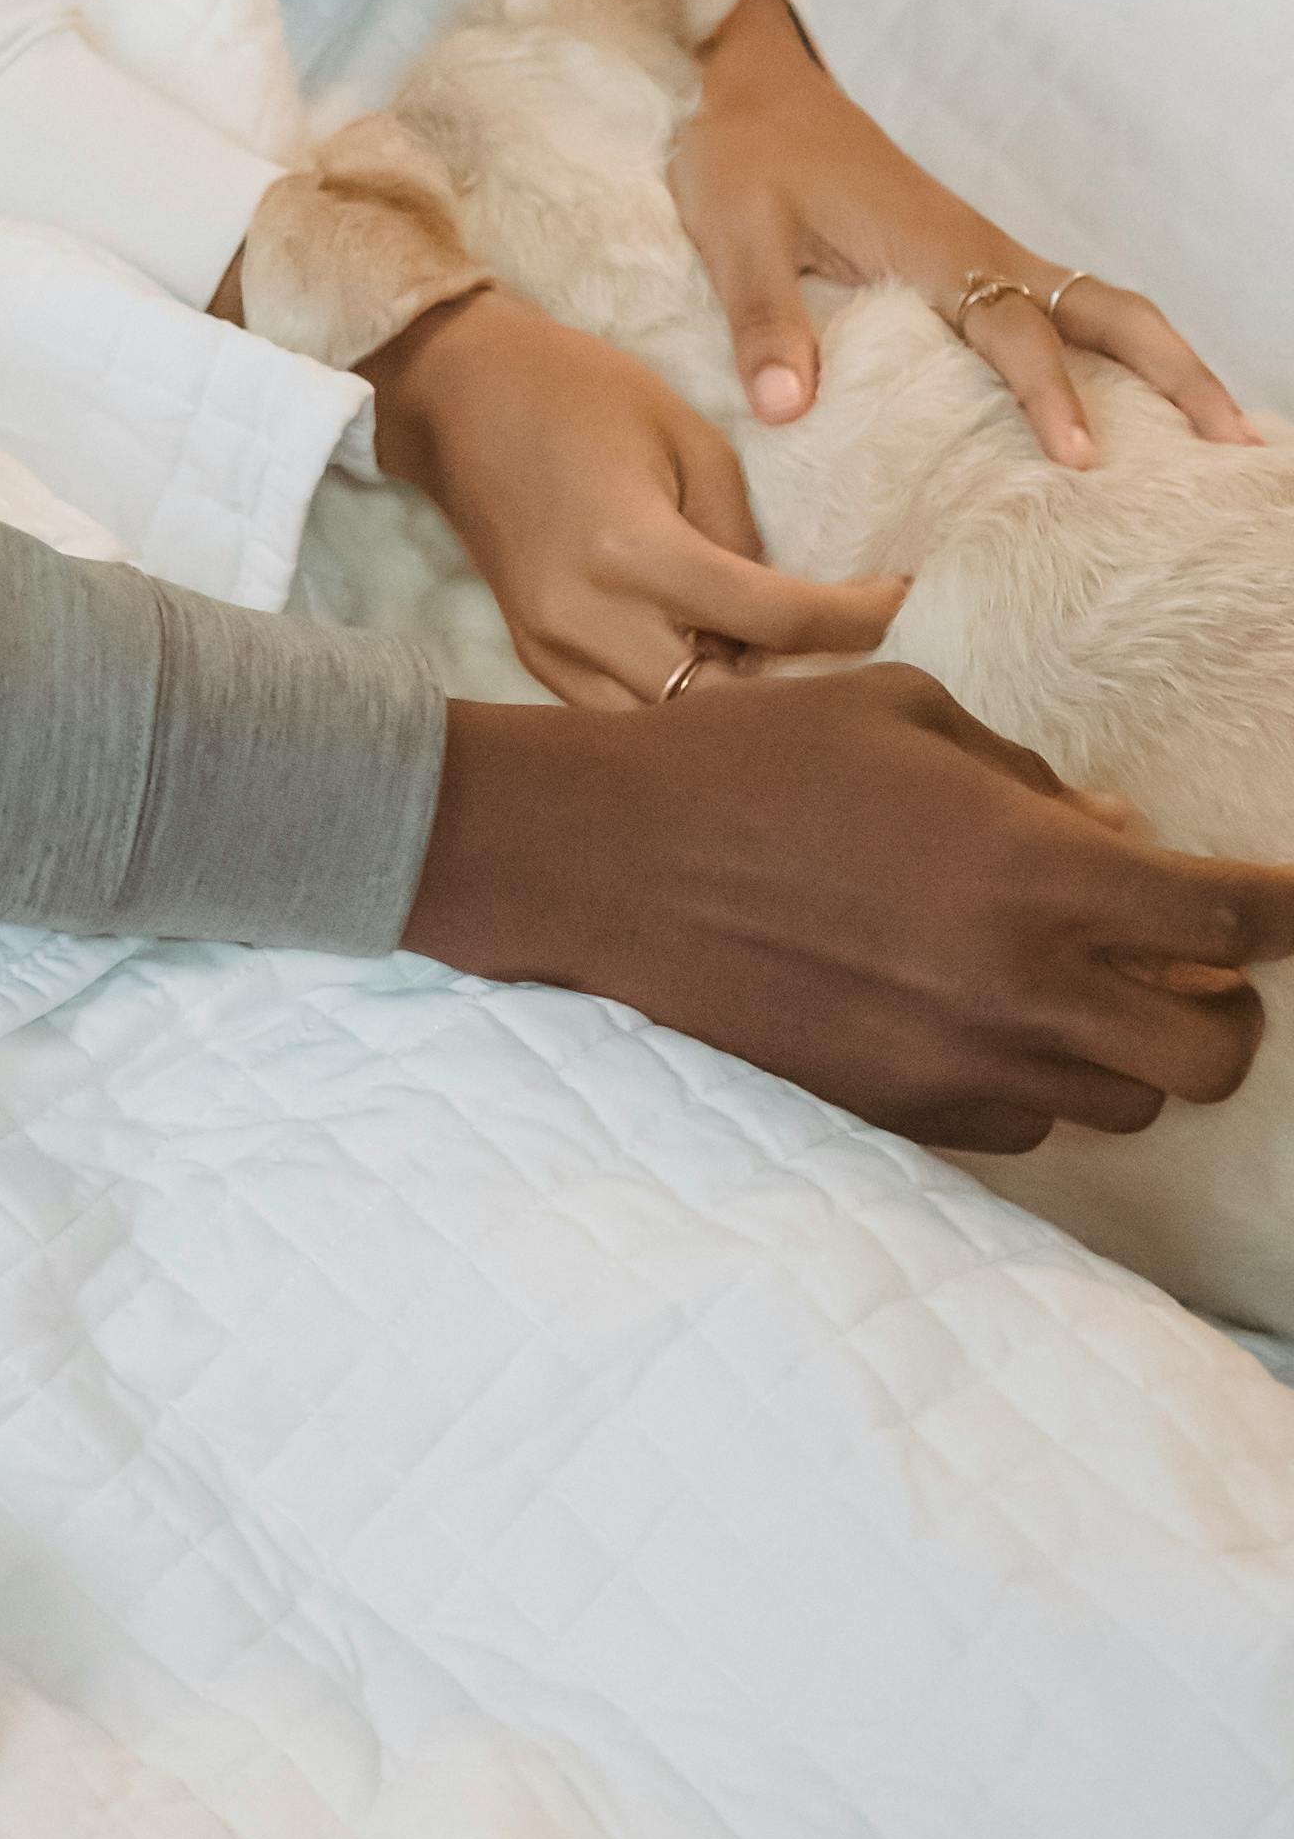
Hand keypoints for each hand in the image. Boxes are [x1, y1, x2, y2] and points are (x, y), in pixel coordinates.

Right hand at [363, 284, 902, 706]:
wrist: (457, 391)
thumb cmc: (580, 391)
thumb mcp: (689, 438)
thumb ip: (742, 537)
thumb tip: (779, 616)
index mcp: (633, 551)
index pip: (774, 621)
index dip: (856, 620)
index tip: (902, 602)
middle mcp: (587, 618)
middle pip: (725, 704)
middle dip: (798, 690)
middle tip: (853, 658)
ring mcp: (551, 647)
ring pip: (668, 729)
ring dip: (734, 708)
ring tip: (788, 673)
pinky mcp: (533, 655)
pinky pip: (622, 712)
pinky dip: (678, 702)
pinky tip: (717, 667)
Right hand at [409, 664, 1293, 1151]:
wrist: (612, 859)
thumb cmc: (754, 761)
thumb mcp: (904, 716)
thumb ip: (1029, 780)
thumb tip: (1118, 835)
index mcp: (1036, 873)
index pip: (1228, 919)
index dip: (1288, 909)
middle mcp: (1021, 988)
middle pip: (1213, 1055)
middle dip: (1228, 1008)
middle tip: (1195, 963)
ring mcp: (963, 1063)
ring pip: (1126, 1102)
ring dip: (1132, 1048)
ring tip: (1082, 986)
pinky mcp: (904, 1109)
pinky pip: (1028, 1122)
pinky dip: (1040, 1078)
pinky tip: (989, 1014)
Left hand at [675, 0, 1251, 471]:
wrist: (753, 83)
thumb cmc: (743, 153)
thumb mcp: (733, 233)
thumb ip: (762, 320)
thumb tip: (786, 411)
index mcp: (932, 247)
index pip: (1013, 330)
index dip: (1049, 396)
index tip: (1082, 460)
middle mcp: (979, 249)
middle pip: (1104, 310)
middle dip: (1173, 370)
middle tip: (1232, 439)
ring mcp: (983, 250)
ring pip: (1097, 306)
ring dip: (1159, 361)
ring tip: (1217, 429)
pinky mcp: (970, 255)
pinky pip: (1059, 308)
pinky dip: (1108, 352)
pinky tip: (1121, 405)